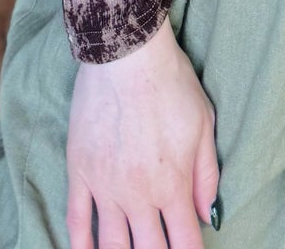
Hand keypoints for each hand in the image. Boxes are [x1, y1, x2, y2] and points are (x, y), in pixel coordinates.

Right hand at [67, 15, 219, 248]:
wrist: (127, 54)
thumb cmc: (171, 83)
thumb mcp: (204, 124)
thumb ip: (207, 175)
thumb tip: (208, 214)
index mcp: (173, 184)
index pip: (185, 242)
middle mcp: (139, 195)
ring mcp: (105, 186)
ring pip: (112, 244)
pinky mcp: (79, 171)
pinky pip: (76, 220)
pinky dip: (81, 245)